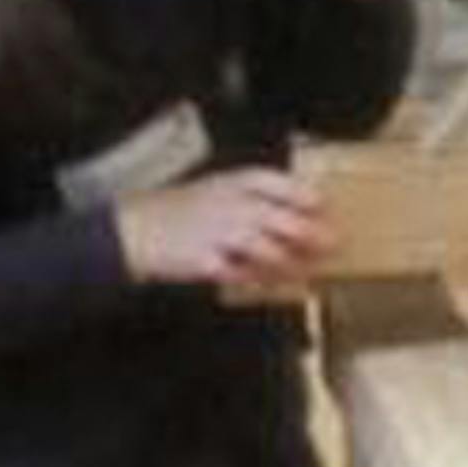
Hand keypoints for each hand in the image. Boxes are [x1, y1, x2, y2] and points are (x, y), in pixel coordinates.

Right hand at [115, 167, 333, 289]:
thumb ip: (250, 196)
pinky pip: (243, 273)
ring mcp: (217, 233)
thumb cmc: (177, 209)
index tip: (325, 206)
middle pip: (282, 220)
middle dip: (312, 234)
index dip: (305, 195)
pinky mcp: (206, 261)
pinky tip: (276, 284)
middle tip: (334, 244)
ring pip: (268, 250)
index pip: (278, 184)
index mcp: (231, 182)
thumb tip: (293, 209)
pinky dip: (262, 280)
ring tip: (310, 270)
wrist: (133, 230)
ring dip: (293, 262)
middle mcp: (229, 204)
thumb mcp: (214, 188)